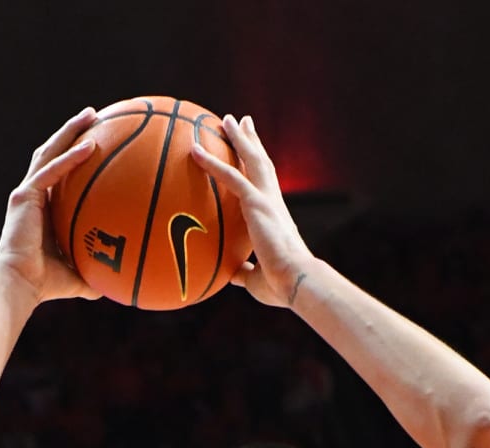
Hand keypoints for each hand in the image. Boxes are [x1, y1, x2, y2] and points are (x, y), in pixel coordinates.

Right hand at [0, 110, 102, 302]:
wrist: (19, 285)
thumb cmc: (46, 284)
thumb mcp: (79, 275)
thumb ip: (97, 272)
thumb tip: (120, 282)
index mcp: (41, 207)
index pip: (58, 172)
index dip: (73, 153)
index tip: (95, 139)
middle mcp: (31, 194)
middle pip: (53, 152)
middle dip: (72, 131)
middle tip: (94, 115)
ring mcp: (26, 193)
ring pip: (49, 152)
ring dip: (70, 131)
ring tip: (91, 114)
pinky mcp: (24, 196)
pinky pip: (52, 171)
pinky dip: (70, 158)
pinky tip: (90, 146)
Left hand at [190, 115, 314, 307]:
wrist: (295, 281)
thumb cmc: (279, 286)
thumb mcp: (256, 278)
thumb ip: (244, 270)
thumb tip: (231, 275)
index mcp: (275, 216)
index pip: (265, 184)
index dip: (258, 166)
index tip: (253, 150)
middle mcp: (273, 201)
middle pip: (262, 162)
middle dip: (251, 141)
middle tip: (242, 121)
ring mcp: (267, 199)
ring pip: (251, 159)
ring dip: (238, 137)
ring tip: (226, 119)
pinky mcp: (257, 203)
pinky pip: (230, 176)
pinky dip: (211, 162)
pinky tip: (193, 150)